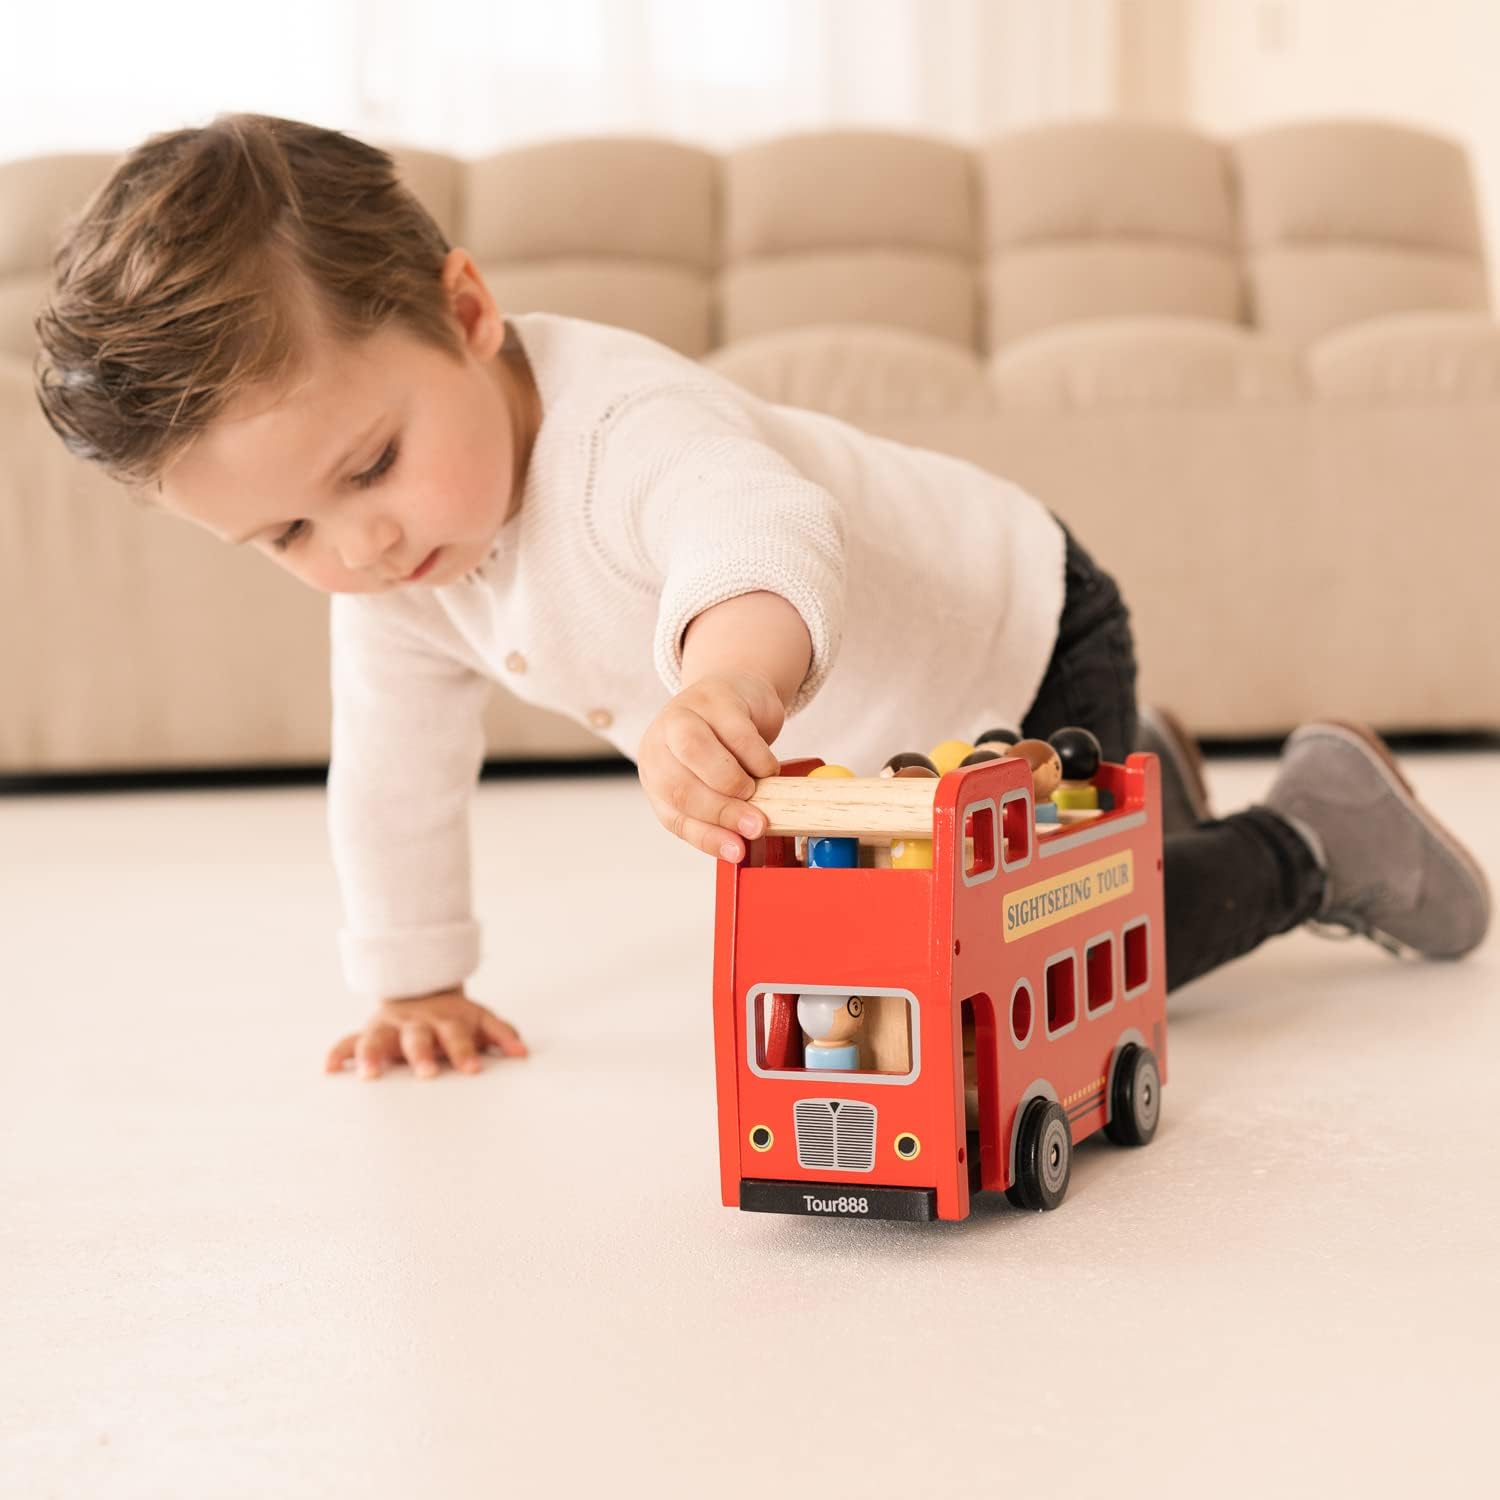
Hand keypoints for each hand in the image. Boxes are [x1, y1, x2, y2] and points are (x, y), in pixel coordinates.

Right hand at [324, 987, 528, 1079]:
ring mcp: (390, 1026)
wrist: (421, 988)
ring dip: (372, 1055)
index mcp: (447, 1019)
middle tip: (427, 1075)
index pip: (458, 1034)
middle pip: (418, 1037)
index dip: (465, 1051)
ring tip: (369, 1076)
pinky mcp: (368, 1032)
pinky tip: (329, 1070)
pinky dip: (338, 1054)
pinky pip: (348, 1042)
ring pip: (378, 1038)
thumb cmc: (456, 1018)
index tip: (473, 1070)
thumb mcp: (481, 1019)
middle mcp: (416, 1022)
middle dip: (421, 1055)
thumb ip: (502, 1035)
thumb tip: (523, 1053)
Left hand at [637, 671, 783, 860]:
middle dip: (723, 811)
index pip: (674, 815)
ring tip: (757, 791)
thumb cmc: (724, 745)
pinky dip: (758, 759)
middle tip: (756, 825)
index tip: (738, 851)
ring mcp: (685, 714)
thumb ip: (719, 811)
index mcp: (655, 772)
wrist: (738, 694)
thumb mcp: (711, 782)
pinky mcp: (717, 697)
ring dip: (734, 782)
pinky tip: (767, 768)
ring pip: (696, 752)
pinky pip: (737, 734)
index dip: (708, 837)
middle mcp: (660, 742)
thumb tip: (740, 845)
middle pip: (680, 786)